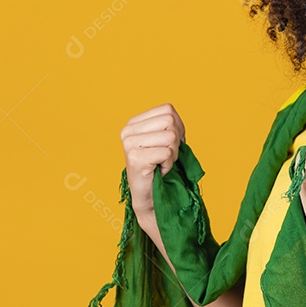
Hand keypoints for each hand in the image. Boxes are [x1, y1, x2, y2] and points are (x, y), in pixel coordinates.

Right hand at [120, 103, 185, 234]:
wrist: (149, 196)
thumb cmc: (159, 168)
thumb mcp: (163, 141)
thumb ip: (169, 125)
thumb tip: (176, 120)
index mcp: (133, 123)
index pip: (167, 110)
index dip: (178, 127)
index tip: (171, 144)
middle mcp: (127, 131)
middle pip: (170, 121)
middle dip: (176, 141)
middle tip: (166, 156)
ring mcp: (129, 144)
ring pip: (170, 137)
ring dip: (173, 154)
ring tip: (162, 163)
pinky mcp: (135, 158)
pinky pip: (167, 153)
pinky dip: (169, 164)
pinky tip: (158, 171)